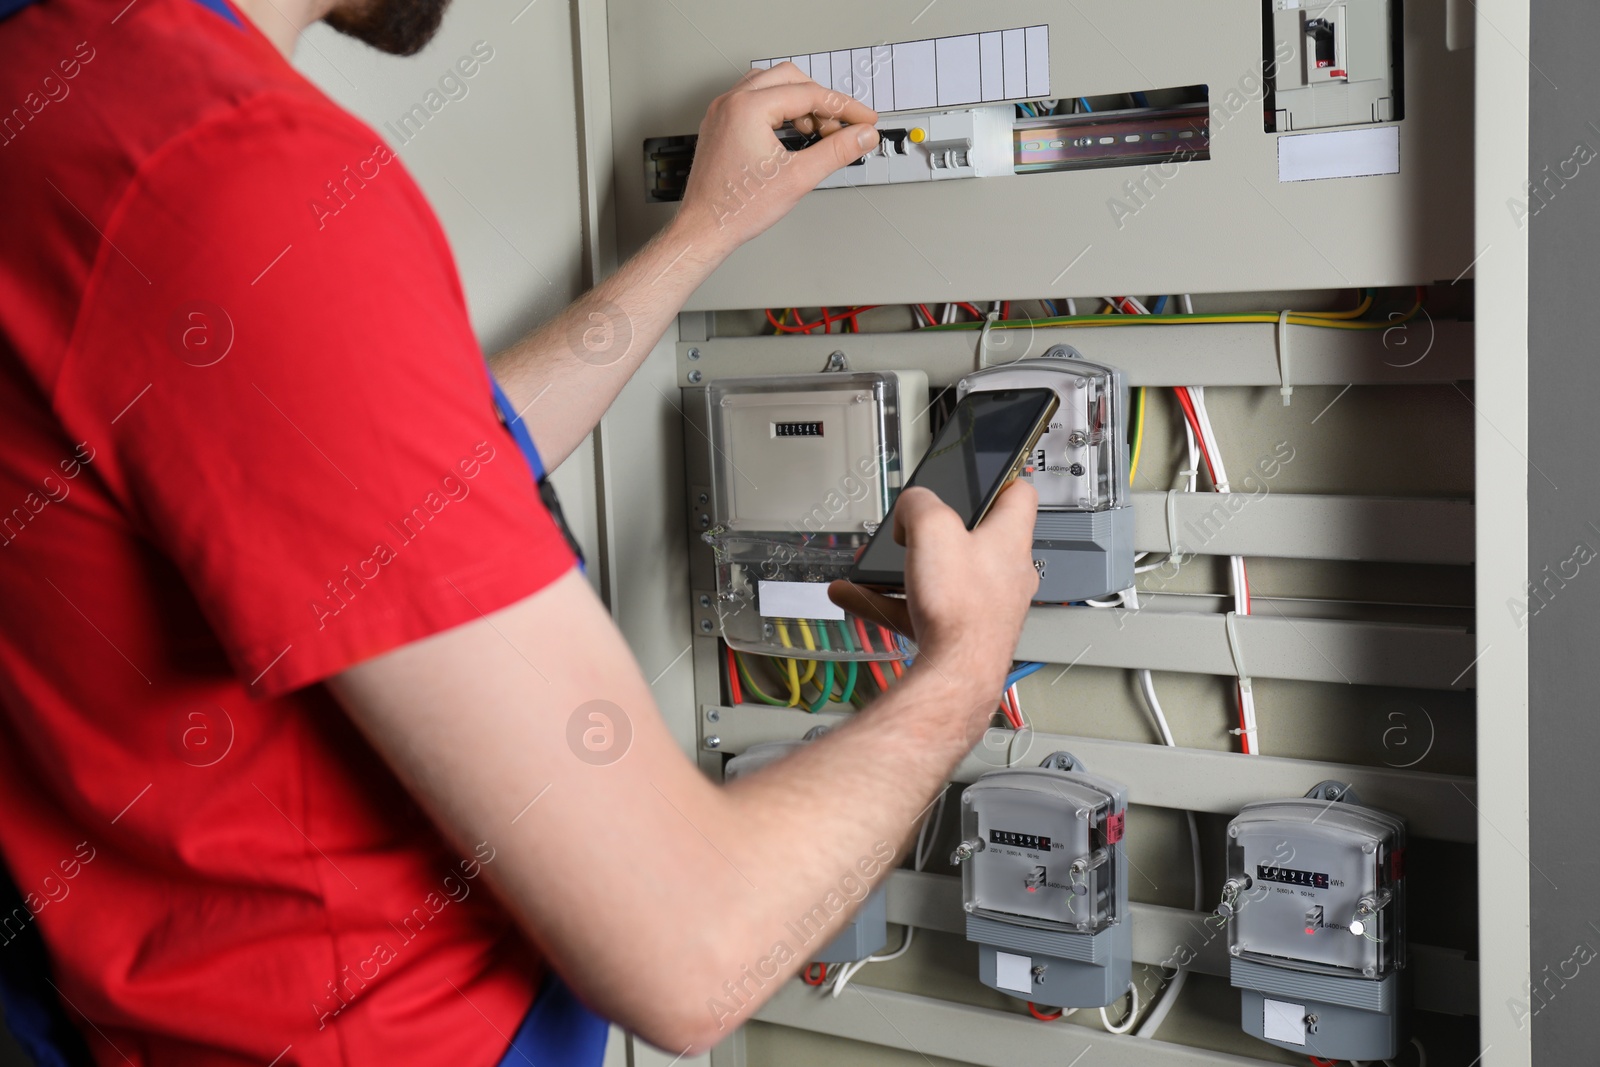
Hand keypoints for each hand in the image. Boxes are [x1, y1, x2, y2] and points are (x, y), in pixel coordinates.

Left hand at [675, 63, 878, 253]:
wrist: (705, 228)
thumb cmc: (737, 207)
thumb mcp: (798, 178)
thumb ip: (836, 151)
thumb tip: (861, 135)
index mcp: (748, 107)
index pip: (809, 93)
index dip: (844, 107)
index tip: (864, 120)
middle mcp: (732, 102)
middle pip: (790, 79)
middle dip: (821, 100)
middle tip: (841, 126)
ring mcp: (722, 111)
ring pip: (771, 85)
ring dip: (799, 102)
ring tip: (816, 132)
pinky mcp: (720, 124)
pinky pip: (754, 100)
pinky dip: (778, 110)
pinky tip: (791, 134)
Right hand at [829, 482, 1039, 712]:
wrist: (956, 676)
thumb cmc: (961, 608)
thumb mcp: (932, 528)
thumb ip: (919, 504)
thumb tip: (912, 506)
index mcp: (1009, 539)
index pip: (1019, 495)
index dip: (998, 480)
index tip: (980, 478)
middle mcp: (1004, 573)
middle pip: (972, 538)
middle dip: (933, 533)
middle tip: (910, 529)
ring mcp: (984, 606)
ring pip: (941, 576)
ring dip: (903, 569)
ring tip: (869, 566)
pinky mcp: (961, 633)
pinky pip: (920, 609)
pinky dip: (889, 602)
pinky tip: (855, 597)